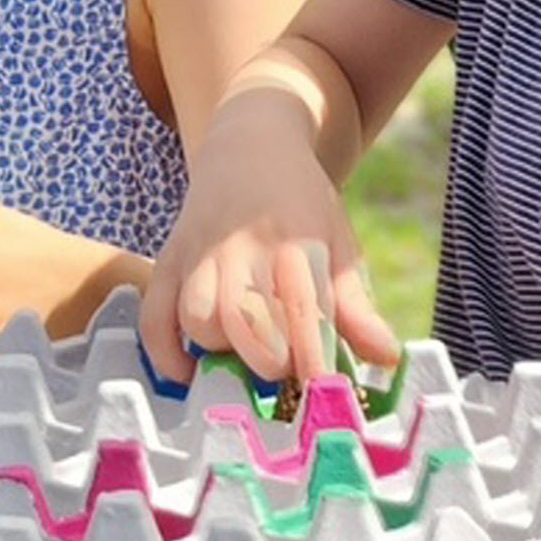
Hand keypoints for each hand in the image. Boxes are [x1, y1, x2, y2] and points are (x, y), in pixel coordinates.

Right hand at [141, 103, 397, 385]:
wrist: (250, 148)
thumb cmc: (303, 206)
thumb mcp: (339, 244)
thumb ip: (357, 307)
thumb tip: (388, 357)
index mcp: (294, 244)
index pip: (303, 312)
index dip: (313, 361)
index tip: (324, 392)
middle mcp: (240, 249)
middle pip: (243, 322)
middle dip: (267, 360)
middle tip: (285, 367)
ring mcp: (197, 254)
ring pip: (197, 319)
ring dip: (220, 349)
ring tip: (243, 353)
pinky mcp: (167, 262)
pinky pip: (153, 317)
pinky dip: (165, 352)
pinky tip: (190, 370)